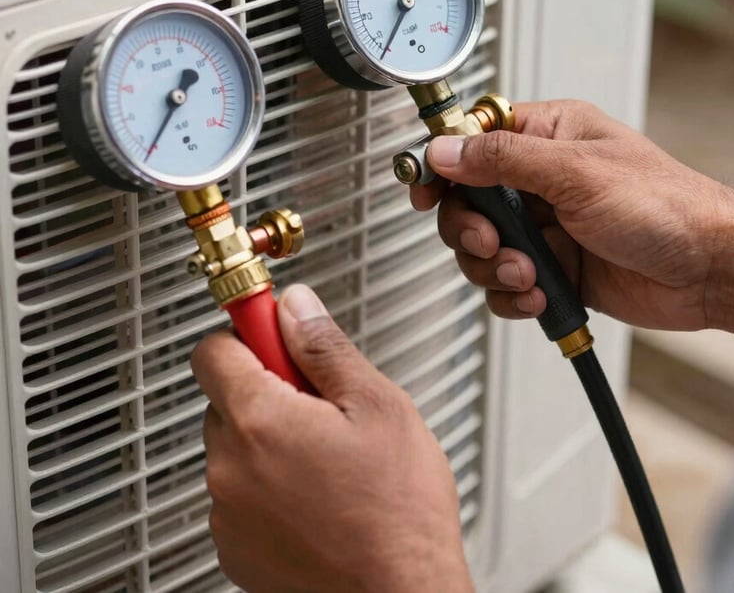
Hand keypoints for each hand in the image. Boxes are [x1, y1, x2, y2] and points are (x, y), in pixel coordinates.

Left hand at [191, 284, 473, 592]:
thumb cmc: (398, 514)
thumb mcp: (378, 406)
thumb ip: (325, 348)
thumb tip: (295, 306)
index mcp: (259, 422)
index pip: (213, 350)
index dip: (247, 334)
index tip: (273, 335)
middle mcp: (229, 469)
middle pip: (225, 398)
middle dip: (268, 392)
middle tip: (321, 409)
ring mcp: (228, 515)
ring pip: (235, 448)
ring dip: (268, 443)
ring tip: (327, 461)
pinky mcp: (234, 550)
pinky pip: (239, 494)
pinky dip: (267, 488)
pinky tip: (316, 498)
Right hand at [411, 100, 733, 332]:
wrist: (707, 271)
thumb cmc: (666, 205)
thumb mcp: (575, 172)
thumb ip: (503, 159)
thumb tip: (446, 151)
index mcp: (547, 136)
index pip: (473, 139)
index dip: (443, 163)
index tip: (423, 189)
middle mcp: (540, 180)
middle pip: (466, 200)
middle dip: (470, 227)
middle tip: (491, 240)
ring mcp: (545, 226)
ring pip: (480, 246)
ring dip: (494, 266)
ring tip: (528, 273)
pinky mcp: (552, 268)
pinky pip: (504, 284)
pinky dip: (512, 295)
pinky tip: (538, 296)